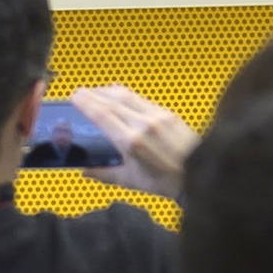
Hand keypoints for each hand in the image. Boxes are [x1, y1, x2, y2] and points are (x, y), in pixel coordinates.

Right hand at [71, 84, 198, 199]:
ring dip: (108, 91)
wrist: (198, 174)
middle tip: (79, 93)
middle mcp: (142, 124)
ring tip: (96, 93)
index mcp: (131, 142)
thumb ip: (105, 173)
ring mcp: (156, 115)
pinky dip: (125, 95)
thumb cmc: (165, 181)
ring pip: (126, 95)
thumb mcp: (131, 181)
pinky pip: (141, 99)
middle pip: (111, 100)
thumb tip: (85, 170)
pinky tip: (119, 98)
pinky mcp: (167, 112)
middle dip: (92, 94)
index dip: (86, 102)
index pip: (102, 114)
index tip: (74, 96)